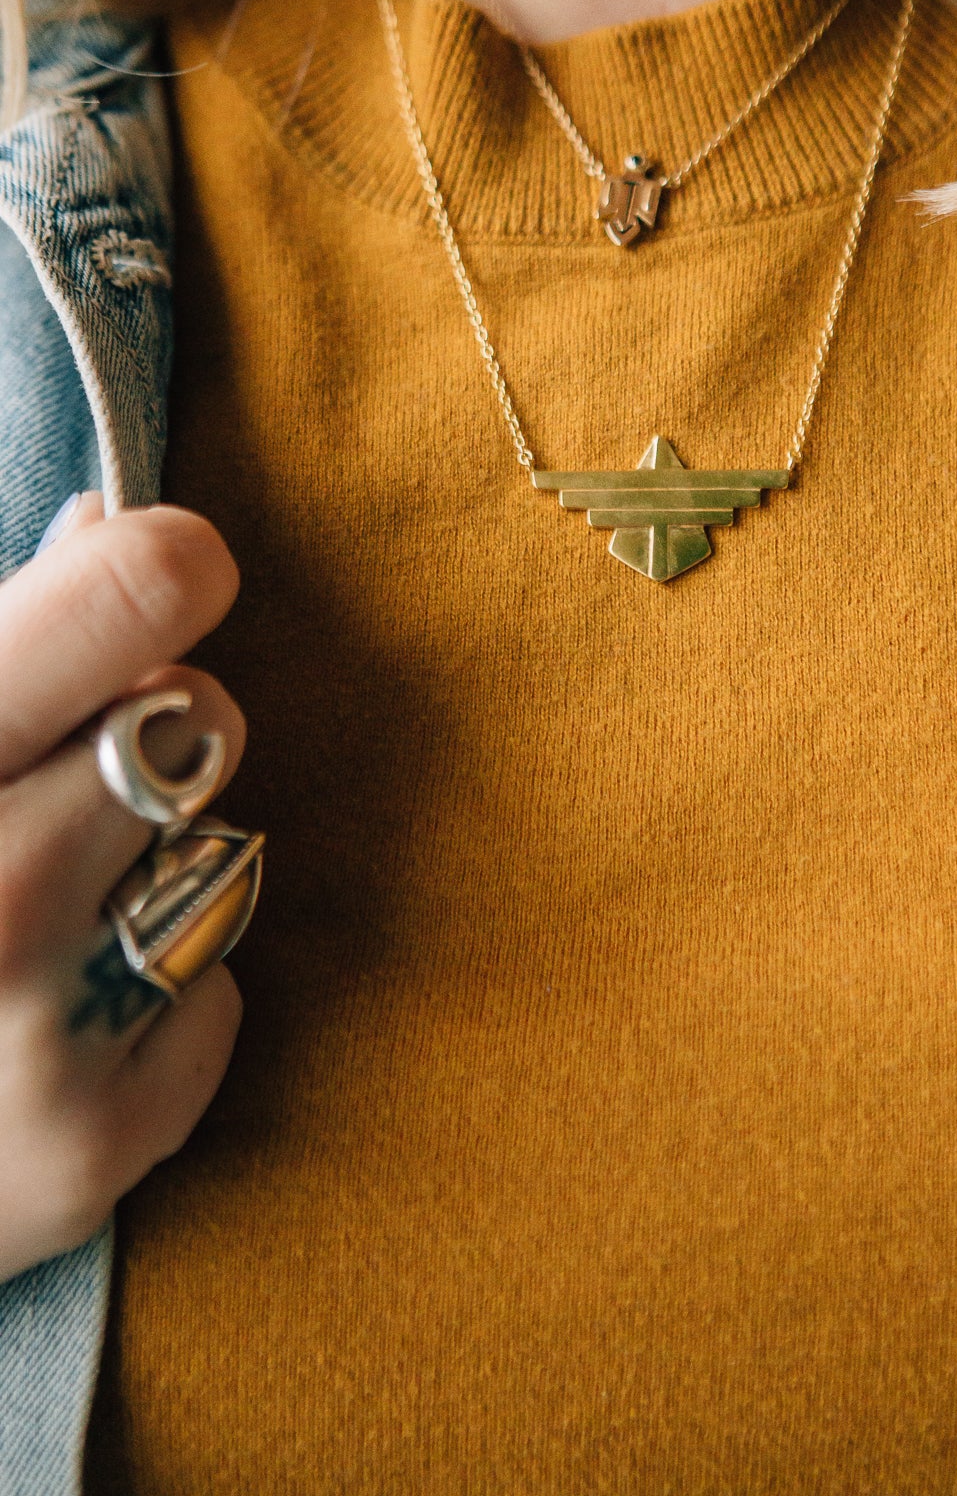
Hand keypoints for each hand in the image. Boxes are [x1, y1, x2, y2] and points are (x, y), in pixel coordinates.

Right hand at [0, 498, 243, 1279]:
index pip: (124, 597)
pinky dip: (156, 999)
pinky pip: (217, 990)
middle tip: (51, 785)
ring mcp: (40, 1033)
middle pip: (199, 714)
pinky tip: (45, 1027)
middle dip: (150, 730)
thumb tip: (115, 524)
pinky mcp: (95, 1151)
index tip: (172, 566)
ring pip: (217, 852)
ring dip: (149, 869)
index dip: (162, 565)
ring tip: (22, 925)